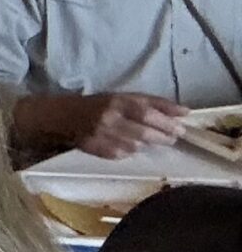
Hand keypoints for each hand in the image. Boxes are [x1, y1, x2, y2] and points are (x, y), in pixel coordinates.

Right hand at [70, 92, 189, 157]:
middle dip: (163, 136)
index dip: (166, 121)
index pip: (147, 112)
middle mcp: (110, 119)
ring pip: (136, 145)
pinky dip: (132, 151)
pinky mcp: (98, 150)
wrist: (65, 117)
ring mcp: (103, 136)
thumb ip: (154, 103)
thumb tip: (185, 112)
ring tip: (153, 140)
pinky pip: (124, 154)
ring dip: (149, 144)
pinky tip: (132, 146)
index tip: (182, 126)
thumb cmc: (101, 105)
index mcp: (117, 102)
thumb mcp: (126, 97)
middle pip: (144, 132)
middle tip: (173, 137)